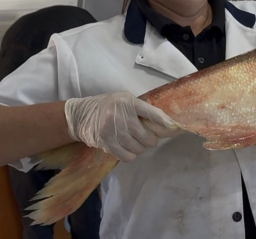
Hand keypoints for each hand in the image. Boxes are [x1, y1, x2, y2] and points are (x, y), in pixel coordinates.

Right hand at [64, 91, 180, 161]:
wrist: (81, 115)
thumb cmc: (108, 106)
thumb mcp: (124, 99)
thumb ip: (141, 108)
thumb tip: (164, 122)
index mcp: (129, 102)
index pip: (152, 113)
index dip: (164, 121)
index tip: (174, 127)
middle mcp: (121, 116)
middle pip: (147, 136)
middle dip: (151, 139)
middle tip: (148, 137)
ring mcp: (113, 131)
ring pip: (138, 148)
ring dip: (141, 148)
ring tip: (136, 142)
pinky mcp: (106, 143)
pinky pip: (127, 156)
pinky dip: (131, 155)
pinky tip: (128, 149)